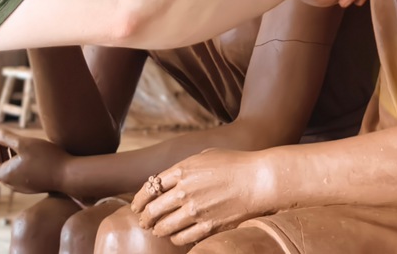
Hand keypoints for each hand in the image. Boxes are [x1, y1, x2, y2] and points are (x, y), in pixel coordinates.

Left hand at [0, 127, 68, 193]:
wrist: (69, 176)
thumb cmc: (46, 158)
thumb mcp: (24, 144)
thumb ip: (6, 138)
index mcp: (5, 175)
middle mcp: (10, 183)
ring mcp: (21, 185)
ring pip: (4, 169)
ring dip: (0, 154)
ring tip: (2, 139)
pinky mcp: (30, 184)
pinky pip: (14, 171)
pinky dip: (10, 159)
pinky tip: (18, 149)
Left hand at [131, 148, 273, 245]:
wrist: (259, 180)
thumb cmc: (234, 164)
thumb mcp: (204, 156)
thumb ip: (183, 168)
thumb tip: (166, 180)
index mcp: (182, 170)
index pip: (150, 188)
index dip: (139, 200)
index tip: (137, 206)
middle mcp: (185, 191)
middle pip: (153, 211)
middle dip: (145, 218)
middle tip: (144, 222)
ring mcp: (196, 211)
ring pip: (164, 228)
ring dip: (159, 230)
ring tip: (159, 230)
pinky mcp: (208, 227)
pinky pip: (182, 239)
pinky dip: (177, 239)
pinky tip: (178, 235)